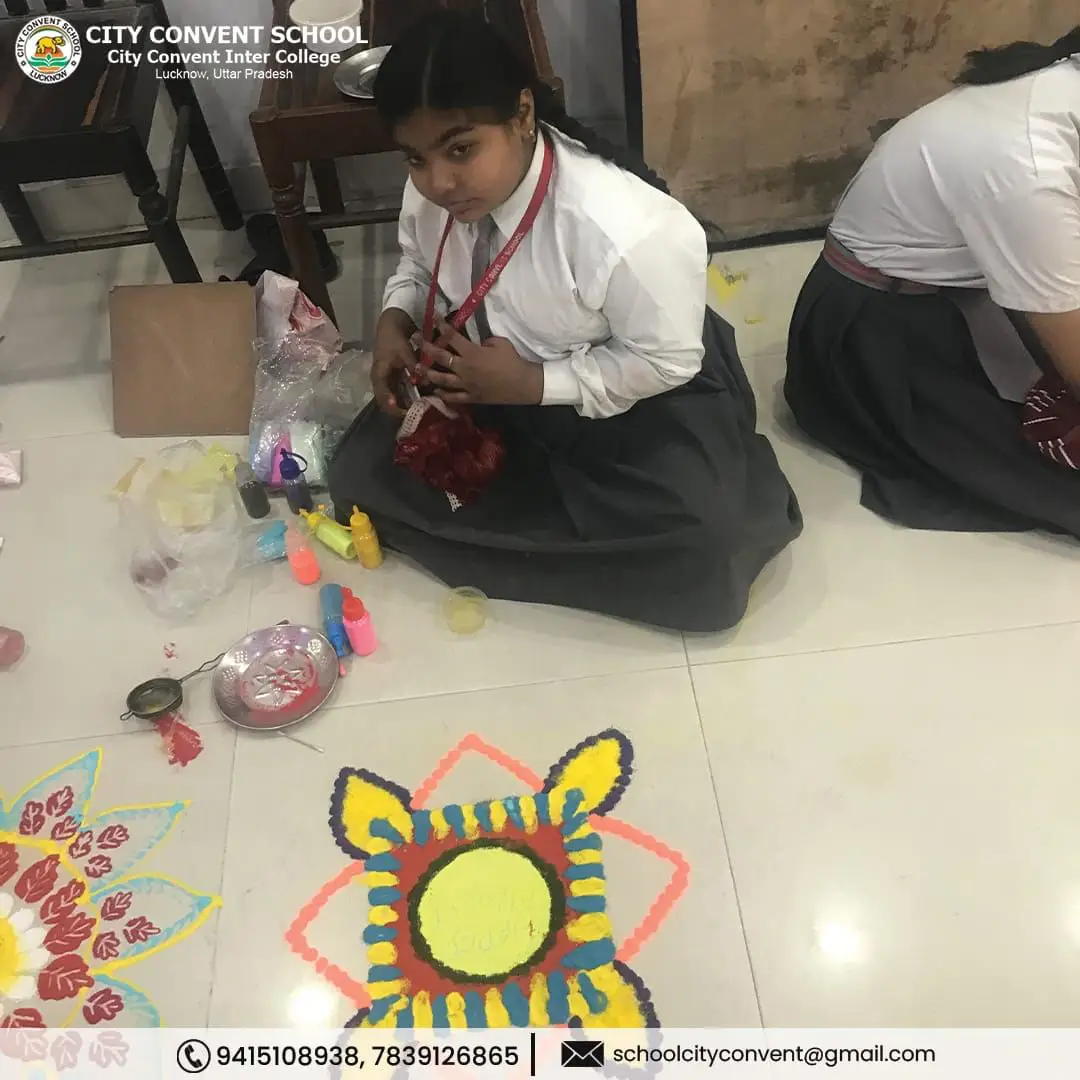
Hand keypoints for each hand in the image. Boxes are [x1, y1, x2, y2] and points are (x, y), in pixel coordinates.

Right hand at [371, 309, 418, 416]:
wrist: (389, 327)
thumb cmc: (394, 338)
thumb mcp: (404, 351)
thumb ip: (413, 366)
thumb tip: (423, 382)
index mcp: (379, 374)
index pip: (383, 395)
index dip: (393, 406)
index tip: (405, 412)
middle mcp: (380, 381)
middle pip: (385, 402)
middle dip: (399, 410)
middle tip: (414, 415)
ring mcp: (385, 381)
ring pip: (392, 399)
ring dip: (403, 406)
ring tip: (417, 411)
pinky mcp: (391, 379)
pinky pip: (397, 393)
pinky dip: (405, 398)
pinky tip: (417, 401)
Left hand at [416, 320, 543, 405]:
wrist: (523, 384)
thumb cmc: (513, 361)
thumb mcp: (500, 343)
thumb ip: (484, 342)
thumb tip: (477, 344)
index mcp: (472, 353)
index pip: (452, 337)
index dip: (442, 326)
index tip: (433, 318)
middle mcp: (464, 368)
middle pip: (440, 356)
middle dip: (426, 346)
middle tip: (415, 338)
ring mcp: (466, 385)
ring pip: (442, 379)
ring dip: (428, 373)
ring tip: (417, 368)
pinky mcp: (471, 397)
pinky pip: (454, 397)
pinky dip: (444, 395)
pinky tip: (435, 391)